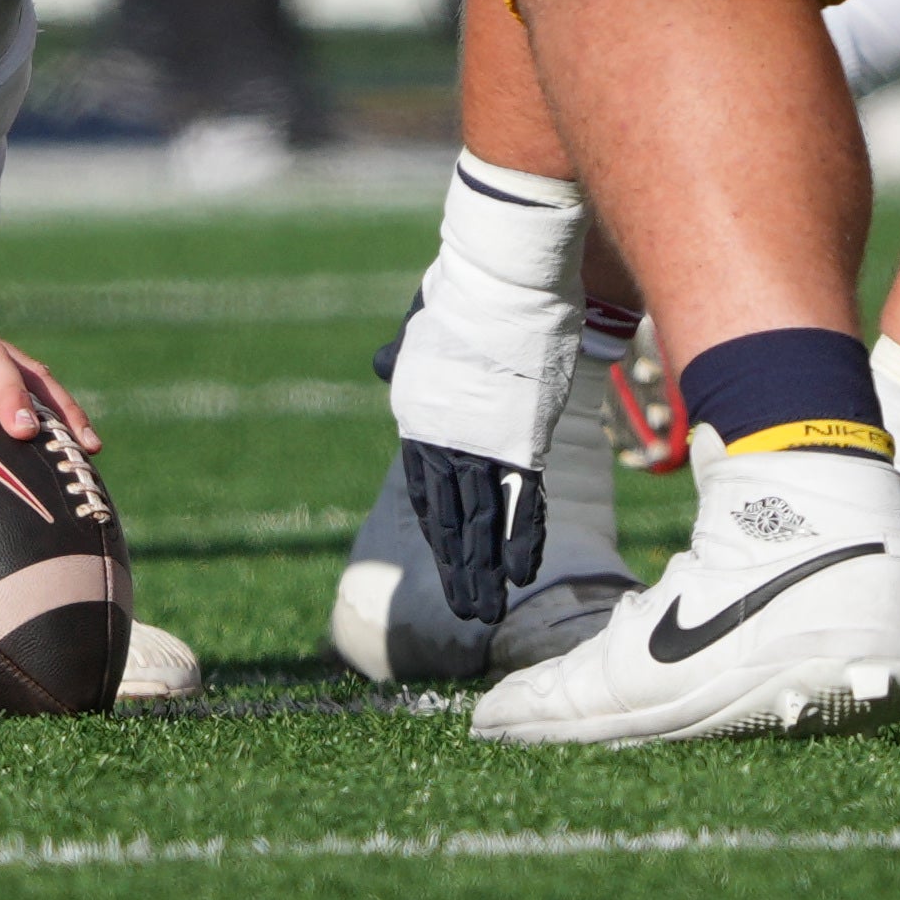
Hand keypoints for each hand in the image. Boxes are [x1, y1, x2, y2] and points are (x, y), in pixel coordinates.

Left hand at [387, 288, 579, 626]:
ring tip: (485, 614)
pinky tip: (520, 573)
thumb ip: (405, 356)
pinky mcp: (519, 442)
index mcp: (420, 422)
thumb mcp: (422, 331)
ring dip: (484, 572)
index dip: (439, 535)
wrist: (495, 282)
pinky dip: (521, 538)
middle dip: (460, 571)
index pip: (426, 494)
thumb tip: (378, 363)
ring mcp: (482, 445)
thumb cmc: (460, 298)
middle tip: (470, 616)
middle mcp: (446, 443)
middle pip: (451, 521)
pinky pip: (521, 500)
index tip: (448, 568)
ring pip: (479, 523)